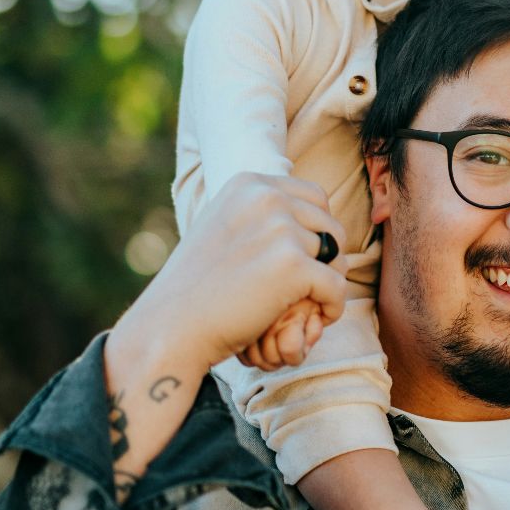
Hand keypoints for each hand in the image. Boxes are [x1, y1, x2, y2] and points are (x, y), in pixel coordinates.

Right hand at [108, 173, 346, 401]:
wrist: (172, 325)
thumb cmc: (197, 285)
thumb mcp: (224, 227)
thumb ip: (260, 214)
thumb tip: (310, 211)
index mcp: (250, 184)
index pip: (315, 197)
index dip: (317, 231)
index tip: (303, 260)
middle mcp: (267, 198)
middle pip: (330, 224)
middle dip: (327, 257)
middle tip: (309, 287)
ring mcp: (281, 229)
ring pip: (336, 256)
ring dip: (326, 284)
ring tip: (305, 305)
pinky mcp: (292, 265)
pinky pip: (337, 286)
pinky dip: (332, 307)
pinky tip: (315, 319)